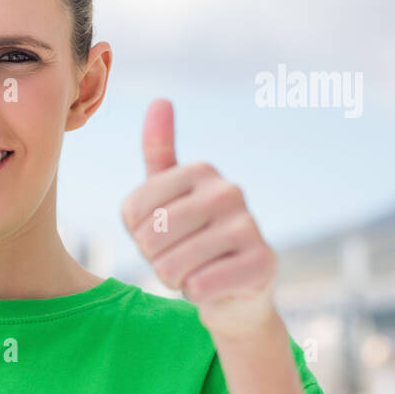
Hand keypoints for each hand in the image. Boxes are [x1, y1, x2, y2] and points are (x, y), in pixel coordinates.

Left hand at [119, 99, 279, 340]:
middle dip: (155, 259)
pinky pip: (198, 286)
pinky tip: (216, 284)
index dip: (136, 235)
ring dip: (175, 278)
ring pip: (172, 265)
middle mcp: (228, 191)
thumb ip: (159, 151)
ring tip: (196, 269)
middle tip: (179, 256)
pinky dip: (197, 293)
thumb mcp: (168, 195)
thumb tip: (160, 99)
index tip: (161, 234)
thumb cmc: (191, 239)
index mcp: (201, 171)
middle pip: (150, 237)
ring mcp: (249, 226)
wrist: (236, 290)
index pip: (132, 211)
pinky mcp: (262, 262)